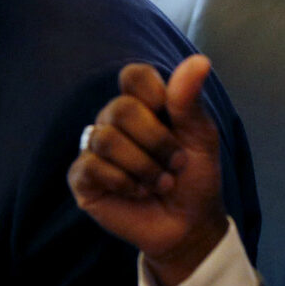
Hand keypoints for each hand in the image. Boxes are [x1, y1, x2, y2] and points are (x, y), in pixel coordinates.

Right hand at [68, 56, 226, 285]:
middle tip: (175, 165)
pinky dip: (122, 182)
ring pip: (105, 139)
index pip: (133, 76)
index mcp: (143, 105)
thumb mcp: (201, 139)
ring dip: (143, 167)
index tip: (175, 122)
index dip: (154, 95)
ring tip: (160, 184)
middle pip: (119, 109)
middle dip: (155, 142)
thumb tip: (199, 60)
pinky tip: (136, 192)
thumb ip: (190, 101)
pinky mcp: (83, 178)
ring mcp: (95, 149)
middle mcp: (114, 122)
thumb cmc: (194, 178)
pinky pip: (90, 166)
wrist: (188, 226)